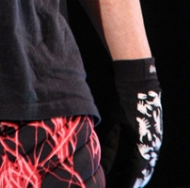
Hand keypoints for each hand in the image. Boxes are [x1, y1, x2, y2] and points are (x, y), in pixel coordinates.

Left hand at [100, 58, 161, 187]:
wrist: (139, 82)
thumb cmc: (124, 103)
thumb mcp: (114, 126)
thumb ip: (110, 149)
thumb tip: (104, 169)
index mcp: (143, 148)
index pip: (135, 176)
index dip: (126, 184)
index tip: (115, 187)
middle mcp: (152, 148)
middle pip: (143, 173)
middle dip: (132, 181)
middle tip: (118, 184)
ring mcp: (155, 141)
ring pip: (146, 164)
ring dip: (136, 172)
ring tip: (121, 177)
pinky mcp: (154, 134)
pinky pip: (148, 154)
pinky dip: (139, 162)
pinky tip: (128, 161)